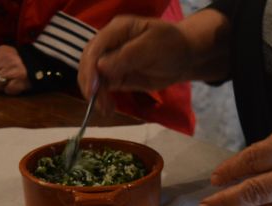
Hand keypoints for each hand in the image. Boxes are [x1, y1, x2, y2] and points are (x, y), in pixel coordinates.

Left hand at [0, 46, 29, 94]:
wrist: (41, 65)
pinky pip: (8, 90)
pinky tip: (16, 84)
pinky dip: (11, 90)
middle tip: (4, 78)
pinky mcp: (21, 79)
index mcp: (1, 51)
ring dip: (2, 86)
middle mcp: (7, 57)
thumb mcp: (2, 60)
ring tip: (10, 81)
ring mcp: (14, 68)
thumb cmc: (18, 64)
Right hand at [79, 10, 230, 114]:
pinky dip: (102, 99)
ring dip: (95, 94)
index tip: (93, 88)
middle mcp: (110, 43)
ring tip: (106, 110)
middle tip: (98, 103)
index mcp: (117, 29)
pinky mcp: (115, 75)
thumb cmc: (171, 46)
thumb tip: (100, 66)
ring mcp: (111, 59)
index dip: (90, 68)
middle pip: (88, 62)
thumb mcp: (152, 47)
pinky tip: (108, 109)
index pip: (95, 47)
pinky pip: (102, 87)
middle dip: (90, 83)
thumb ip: (127, 56)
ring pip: (93, 77)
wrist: (183, 58)